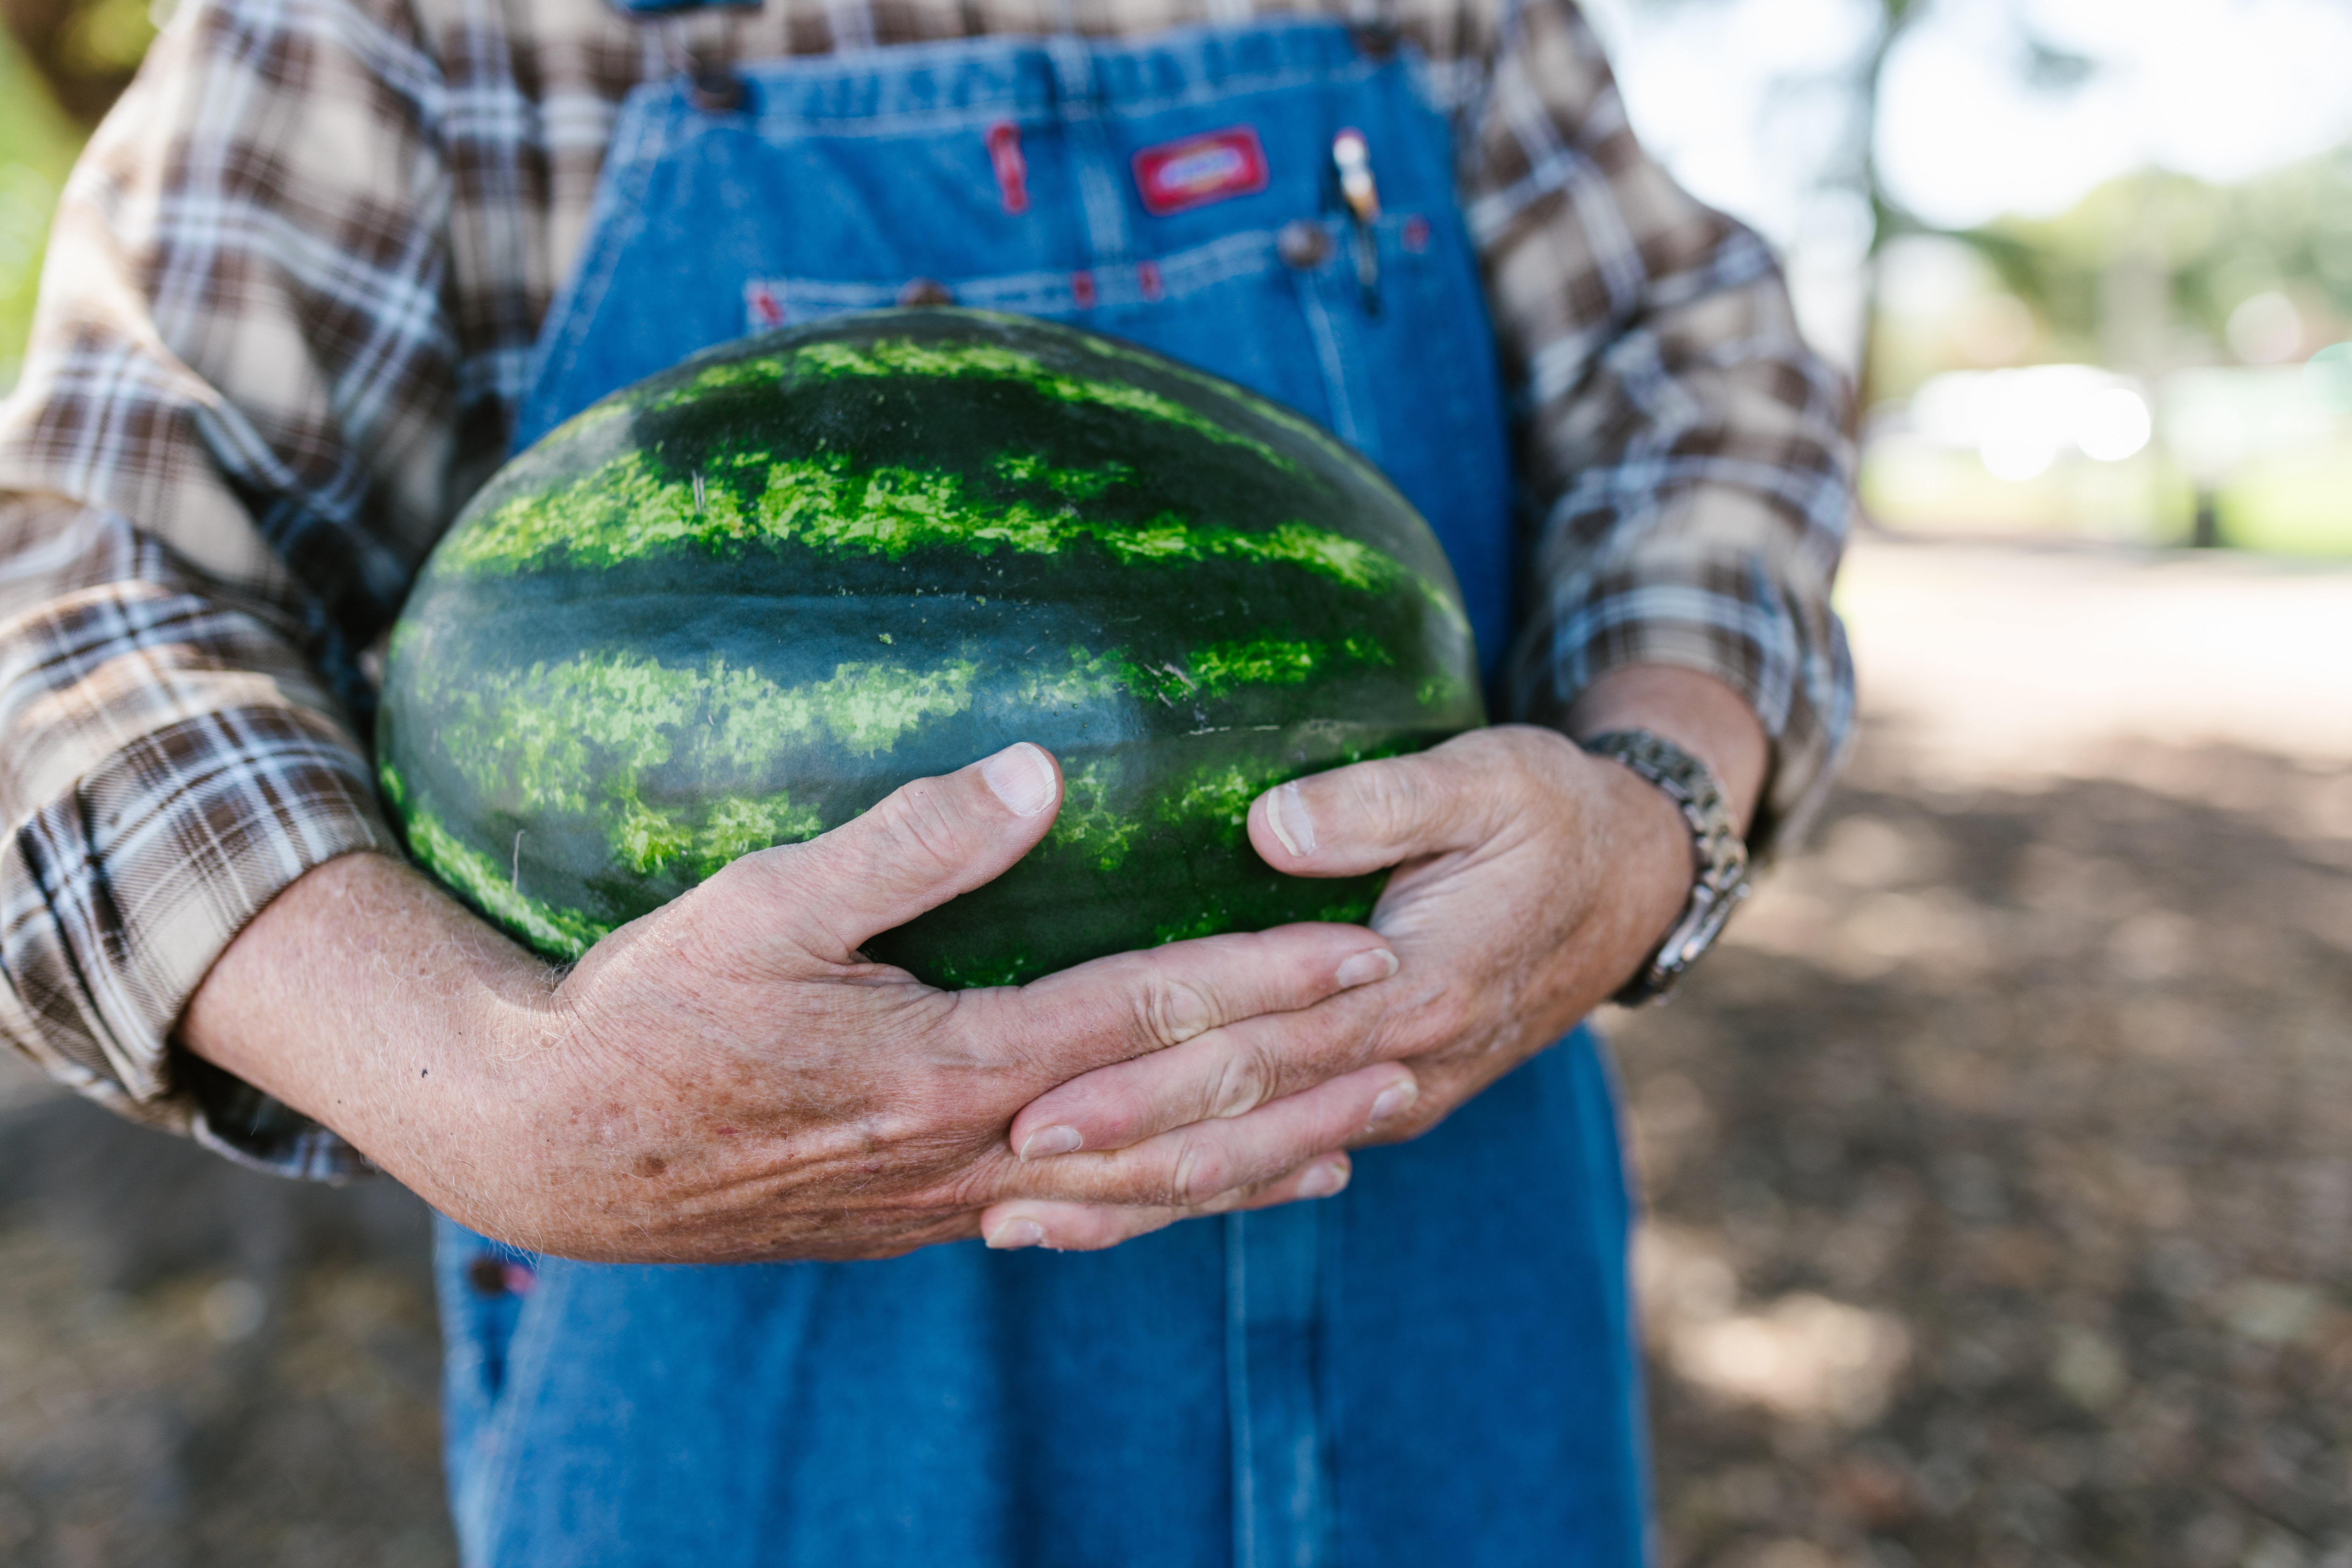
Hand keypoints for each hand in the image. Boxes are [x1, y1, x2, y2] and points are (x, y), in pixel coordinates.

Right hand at [183, 743, 1415, 1263]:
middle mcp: (976, 1147)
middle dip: (1305, 1074)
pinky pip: (1082, 1220)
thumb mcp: (760, 905)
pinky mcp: (925, 1219)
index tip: (1364, 949)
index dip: (1264, 983)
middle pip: (1176, 1117)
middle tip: (1418, 1038)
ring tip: (1365, 1130)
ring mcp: (955, 1198)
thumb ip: (907, 843)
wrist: (559, 1150)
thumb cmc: (649, 1011)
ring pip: (1146, 1190)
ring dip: (1262, 1157)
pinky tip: (1214, 1190)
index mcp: (952, 1062)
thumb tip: (1039, 773)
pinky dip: (1168, 1205)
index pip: (1149, 1018)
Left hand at [983, 668, 1766, 1247]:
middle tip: (999, 1176)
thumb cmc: (1550, 813)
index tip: (1041, 1097)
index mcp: (1414, 988)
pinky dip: (1200, 1194)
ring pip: (1252, 1168)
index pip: (1256, 1048)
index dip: (1146, 1078)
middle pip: (1238, 1125)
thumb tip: (1268, 824)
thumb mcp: (1488, 776)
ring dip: (1140, 1201)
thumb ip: (1380, 803)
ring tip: (1024, 1225)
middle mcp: (1401, 1067)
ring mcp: (1395, 1099)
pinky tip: (1120, 1214)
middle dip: (1117, 1156)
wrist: (1635, 885)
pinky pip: (1278, 1162)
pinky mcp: (1384, 1102)